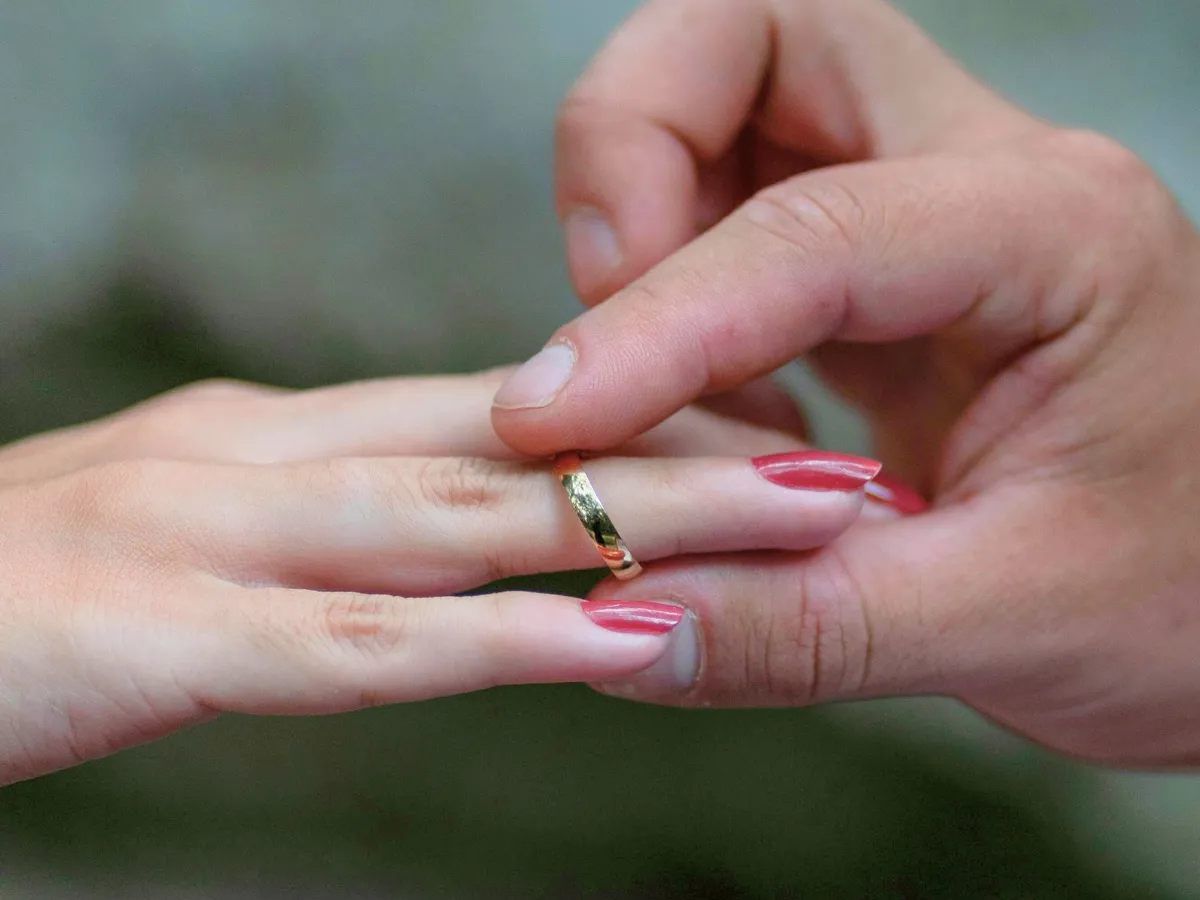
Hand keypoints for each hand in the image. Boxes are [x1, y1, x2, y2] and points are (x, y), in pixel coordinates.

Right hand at [0, 368, 879, 784]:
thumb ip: (311, 535)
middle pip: (518, 441)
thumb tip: (440, 540)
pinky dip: (505, 639)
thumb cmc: (16, 594)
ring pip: (472, 514)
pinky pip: (363, 641)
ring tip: (810, 515)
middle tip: (846, 455)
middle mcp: (262, 456)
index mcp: (275, 438)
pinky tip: (628, 640)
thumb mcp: (187, 534)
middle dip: (695, 444)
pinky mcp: (159, 631)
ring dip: (654, 514)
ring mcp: (211, 531)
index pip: (497, 409)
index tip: (772, 433)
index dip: (643, 419)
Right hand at [492, 0, 1199, 765]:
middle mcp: (986, 181)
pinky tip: (700, 411)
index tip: (548, 421)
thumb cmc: (1190, 600)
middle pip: (759, 36)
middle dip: (633, 139)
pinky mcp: (879, 275)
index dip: (658, 323)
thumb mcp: (1013, 628)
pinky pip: (733, 216)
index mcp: (1055, 236)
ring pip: (731, 100)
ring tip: (644, 372)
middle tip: (601, 295)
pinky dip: (672, 290)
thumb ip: (808, 630)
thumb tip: (623, 627)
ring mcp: (927, 211)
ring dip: (642, 211)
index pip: (811, 234)